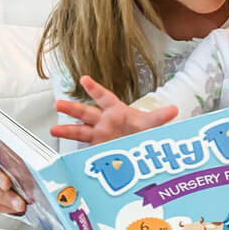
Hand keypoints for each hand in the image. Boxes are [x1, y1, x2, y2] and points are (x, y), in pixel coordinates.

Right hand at [51, 75, 177, 144]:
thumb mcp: (151, 124)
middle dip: (72, 108)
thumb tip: (174, 110)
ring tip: (54, 129)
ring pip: (80, 130)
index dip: (94, 88)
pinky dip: (75, 150)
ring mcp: (99, 135)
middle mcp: (104, 122)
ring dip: (67, 130)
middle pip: (86, 112)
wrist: (141, 147)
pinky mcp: (97, 149)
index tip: (84, 79)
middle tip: (58, 104)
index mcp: (116, 111)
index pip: (104, 97)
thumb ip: (160, 117)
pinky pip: (84, 148)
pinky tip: (64, 150)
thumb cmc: (142, 131)